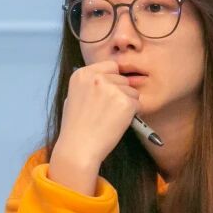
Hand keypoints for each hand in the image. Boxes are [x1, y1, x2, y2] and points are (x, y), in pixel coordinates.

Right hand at [48, 61, 138, 194]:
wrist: (79, 147)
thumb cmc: (76, 127)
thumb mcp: (74, 97)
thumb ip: (90, 85)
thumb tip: (107, 79)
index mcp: (83, 74)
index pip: (111, 65)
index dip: (113, 79)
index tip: (109, 92)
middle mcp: (97, 77)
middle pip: (123, 79)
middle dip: (121, 93)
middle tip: (108, 111)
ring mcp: (112, 89)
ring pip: (132, 91)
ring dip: (127, 104)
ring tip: (110, 118)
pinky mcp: (125, 102)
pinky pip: (138, 104)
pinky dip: (132, 114)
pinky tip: (117, 122)